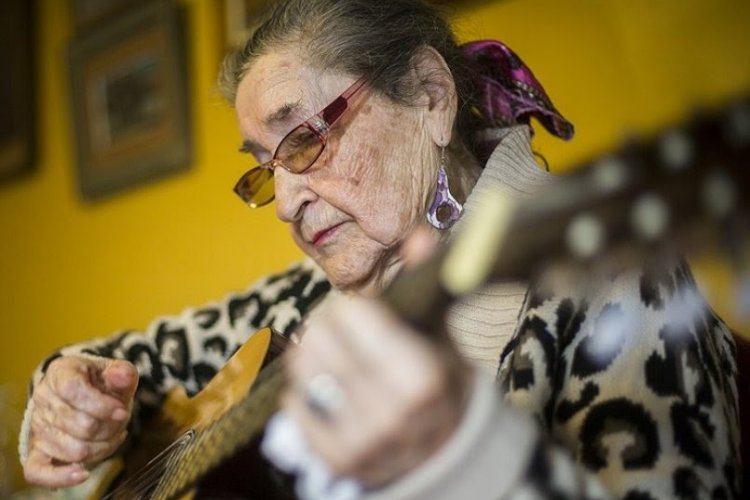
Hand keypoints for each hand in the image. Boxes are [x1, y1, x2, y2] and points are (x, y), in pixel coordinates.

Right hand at [23, 356, 137, 487]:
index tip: (122, 412)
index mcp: (61, 373)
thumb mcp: (118, 372)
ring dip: (102, 447)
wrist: (89, 394)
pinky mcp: (37, 450)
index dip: (102, 406)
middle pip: (81, 425)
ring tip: (112, 435)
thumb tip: (122, 377)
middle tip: (120, 422)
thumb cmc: (104, 383)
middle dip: (109, 428)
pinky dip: (61, 476)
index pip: (74, 391)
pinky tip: (82, 474)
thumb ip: (123, 374)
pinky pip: (38, 471)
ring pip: (74, 449)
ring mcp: (39, 426)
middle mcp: (44, 398)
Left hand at [282, 296, 470, 486]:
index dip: (353, 309)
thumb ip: (426, 283)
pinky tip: (326, 388)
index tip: (362, 314)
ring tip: (334, 358)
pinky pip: (294, 407)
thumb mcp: (440, 335)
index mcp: (421, 376)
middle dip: (328, 328)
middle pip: (320, 339)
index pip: (353, 314)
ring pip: (303, 370)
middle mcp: (391, 411)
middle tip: (343, 334)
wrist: (445, 450)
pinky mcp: (339, 459)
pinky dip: (302, 390)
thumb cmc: (440, 384)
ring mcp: (364, 440)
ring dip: (312, 356)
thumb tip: (419, 236)